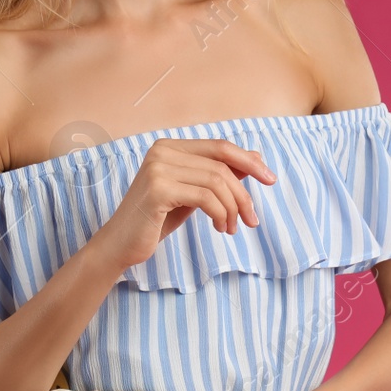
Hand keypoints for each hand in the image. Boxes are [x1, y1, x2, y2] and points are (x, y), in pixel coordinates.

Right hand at [90, 138, 276, 271]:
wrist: (121, 245)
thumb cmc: (156, 220)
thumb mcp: (192, 194)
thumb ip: (216, 176)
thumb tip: (254, 160)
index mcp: (170, 146)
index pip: (219, 146)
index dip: (248, 160)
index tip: (270, 179)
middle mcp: (162, 150)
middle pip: (221, 164)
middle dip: (243, 192)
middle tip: (253, 219)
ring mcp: (158, 168)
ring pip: (217, 181)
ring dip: (233, 208)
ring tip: (231, 228)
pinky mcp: (158, 189)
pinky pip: (206, 198)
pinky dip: (221, 214)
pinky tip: (220, 228)